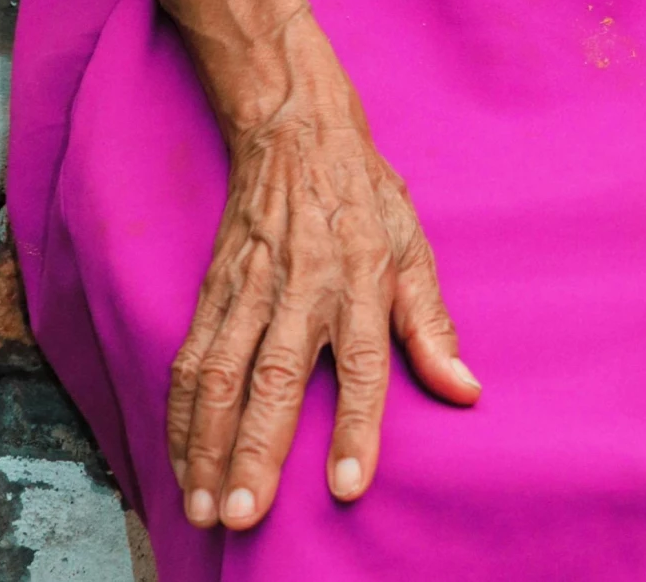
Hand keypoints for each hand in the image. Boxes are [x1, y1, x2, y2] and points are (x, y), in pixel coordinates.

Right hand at [167, 23, 478, 531]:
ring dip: (207, 446)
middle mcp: (301, 286)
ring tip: (205, 507)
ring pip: (219, 375)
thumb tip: (465, 389)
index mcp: (360, 278)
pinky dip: (180, 417)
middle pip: (274, 378)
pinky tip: (182, 463)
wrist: (295, 130)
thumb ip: (432, 325)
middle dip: (256, 450)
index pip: (361, 363)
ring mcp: (250, 288)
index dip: (355, 425)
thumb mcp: (412, 246)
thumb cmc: (364, 196)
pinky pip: (190, 359)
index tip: (345, 486)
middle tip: (244, 516)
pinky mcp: (213, 288)